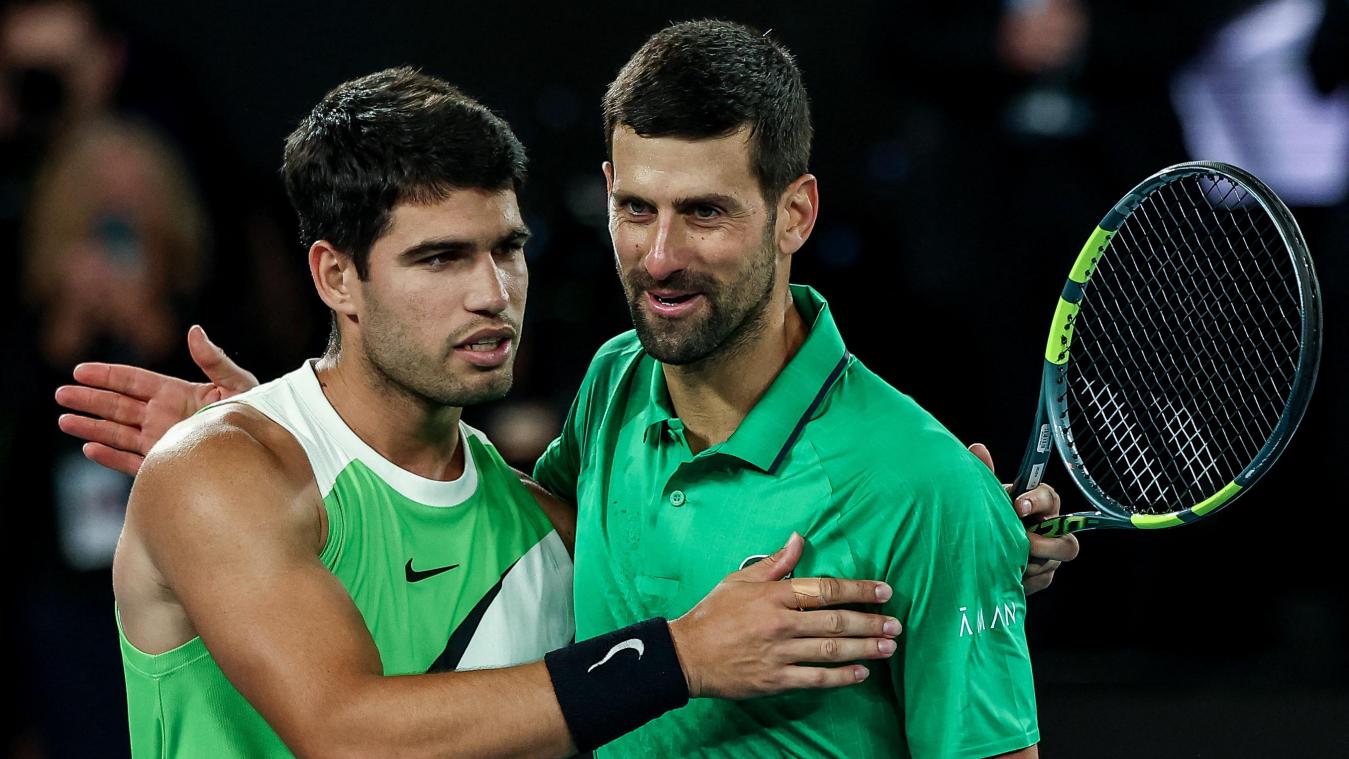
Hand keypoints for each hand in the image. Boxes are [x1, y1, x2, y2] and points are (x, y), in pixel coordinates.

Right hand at [55, 325, 259, 475]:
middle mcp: (165, 416)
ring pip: (119, 433)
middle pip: (119, 406)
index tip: (80, 370)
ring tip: (64, 420)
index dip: (108, 375)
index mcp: (178, 394)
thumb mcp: (237, 383)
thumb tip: (194, 331)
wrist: (267, 446)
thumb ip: (214, 360)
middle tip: (61, 394)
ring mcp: (163, 441)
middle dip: (90, 400)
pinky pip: (133, 462)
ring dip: (92, 427)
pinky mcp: (166, 464)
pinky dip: (111, 457)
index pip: (135, 382)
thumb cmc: (257, 411)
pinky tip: (89, 449)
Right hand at [668, 533, 900, 699]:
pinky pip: (816, 678)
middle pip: (835, 621)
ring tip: (888, 647)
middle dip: (870, 622)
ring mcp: (779, 653)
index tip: (884, 591)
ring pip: (831, 650)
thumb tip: (799, 539)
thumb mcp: (740, 580)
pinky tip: (860, 673)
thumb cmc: (713, 613)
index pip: (825, 589)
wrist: (686, 654)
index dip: (858, 589)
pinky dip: (841, 677)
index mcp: (774, 595)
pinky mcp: (775, 679)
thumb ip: (774, 563)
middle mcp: (780, 623)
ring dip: (864, 648)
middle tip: (896, 624)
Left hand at [969, 443, 1079, 594]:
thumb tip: (977, 449)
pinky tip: (1005, 573)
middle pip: (1068, 542)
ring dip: (1029, 563)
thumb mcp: (989, 496)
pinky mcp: (1043, 576)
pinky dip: (1021, 578)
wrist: (983, 545)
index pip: (1050, 498)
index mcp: (1039, 505)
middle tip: (1021, 541)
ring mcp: (1050, 556)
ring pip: (1053, 564)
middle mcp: (1052, 531)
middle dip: (1044, 544)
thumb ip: (985, 474)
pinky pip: (1039, 581)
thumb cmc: (992, 513)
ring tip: (1007, 559)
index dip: (1037, 501)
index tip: (1018, 505)